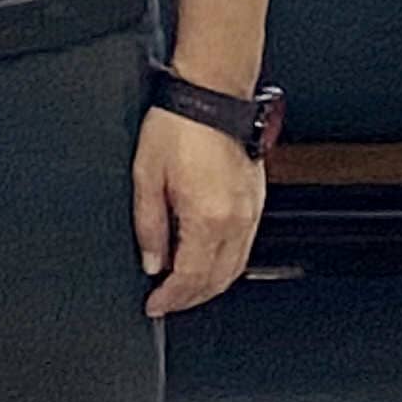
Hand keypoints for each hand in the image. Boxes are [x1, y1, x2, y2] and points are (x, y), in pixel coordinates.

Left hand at [135, 104, 265, 315]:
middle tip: (167, 302)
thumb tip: (151, 261)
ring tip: (183, 289)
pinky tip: (207, 262)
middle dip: (191, 298)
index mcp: (207, 218)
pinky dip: (225, 264)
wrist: (211, 97)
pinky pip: (243, 248)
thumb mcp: (146, 175)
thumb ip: (148, 225)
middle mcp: (235, 221)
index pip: (190, 276)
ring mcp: (250, 213)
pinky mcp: (256, 202)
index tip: (154, 305)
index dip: (171, 298)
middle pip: (217, 280)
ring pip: (235, 268)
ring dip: (210, 285)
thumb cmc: (177, 127)